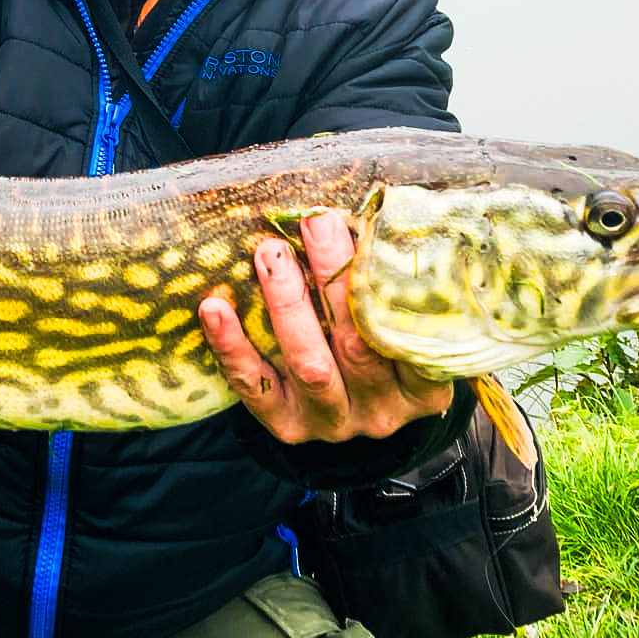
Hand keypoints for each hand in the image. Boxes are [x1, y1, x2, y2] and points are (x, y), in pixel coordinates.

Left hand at [199, 208, 451, 443]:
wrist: (352, 414)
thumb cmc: (379, 349)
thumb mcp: (402, 326)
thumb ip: (396, 284)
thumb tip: (373, 211)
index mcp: (424, 389)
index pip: (412, 336)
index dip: (392, 283)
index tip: (374, 229)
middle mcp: (383, 411)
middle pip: (359, 344)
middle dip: (334, 278)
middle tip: (316, 223)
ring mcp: (334, 423)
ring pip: (309, 365)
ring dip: (287, 303)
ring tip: (270, 252)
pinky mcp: (287, 426)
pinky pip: (255, 386)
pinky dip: (232, 346)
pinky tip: (214, 307)